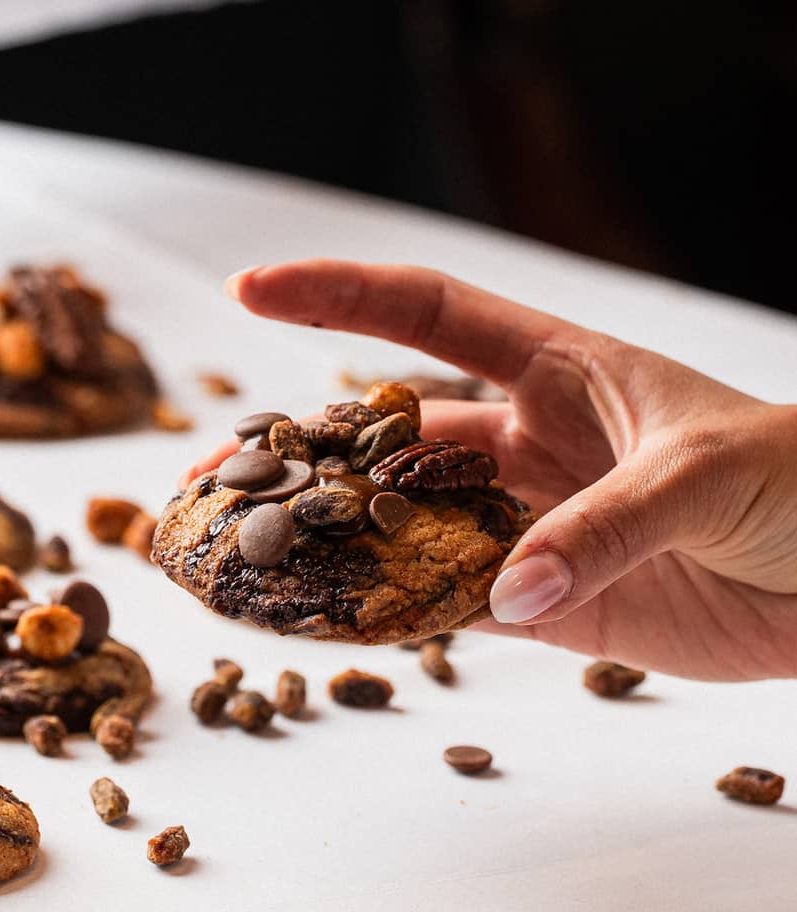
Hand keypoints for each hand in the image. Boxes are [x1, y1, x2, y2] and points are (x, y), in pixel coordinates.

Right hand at [212, 260, 796, 680]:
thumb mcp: (705, 476)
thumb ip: (602, 528)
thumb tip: (507, 589)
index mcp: (555, 368)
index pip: (424, 313)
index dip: (334, 295)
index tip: (248, 288)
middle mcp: (524, 439)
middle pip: (383, 434)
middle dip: (293, 445)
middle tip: (206, 474)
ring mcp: (527, 521)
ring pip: (399, 523)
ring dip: (325, 538)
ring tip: (239, 555)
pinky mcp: (547, 600)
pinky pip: (449, 602)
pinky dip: (389, 615)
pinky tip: (326, 623)